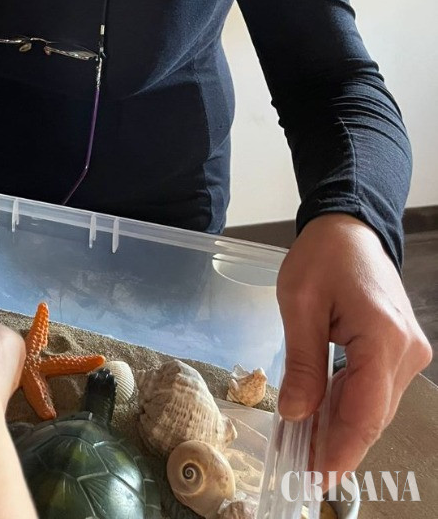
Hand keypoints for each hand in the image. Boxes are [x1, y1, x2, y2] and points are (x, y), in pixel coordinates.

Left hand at [276, 212, 431, 475]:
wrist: (352, 228)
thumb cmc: (323, 256)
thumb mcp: (299, 303)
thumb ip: (301, 361)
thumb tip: (295, 413)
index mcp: (382, 336)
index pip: (365, 410)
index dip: (341, 449)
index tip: (316, 476)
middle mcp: (406, 350)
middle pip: (372, 415)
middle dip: (338, 445)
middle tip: (302, 470)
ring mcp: (408, 352)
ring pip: (375, 407)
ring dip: (342, 428)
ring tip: (306, 451)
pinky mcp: (401, 350)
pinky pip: (375, 390)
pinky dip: (349, 406)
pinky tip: (323, 420)